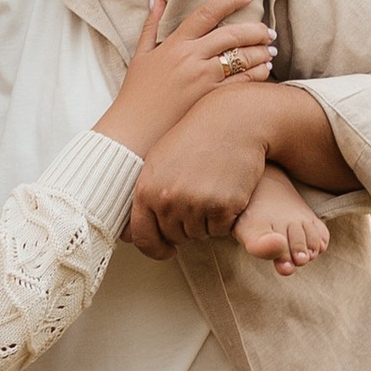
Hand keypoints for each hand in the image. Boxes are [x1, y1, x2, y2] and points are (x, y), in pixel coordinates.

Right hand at [95, 0, 275, 160]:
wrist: (133, 131)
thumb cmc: (136, 93)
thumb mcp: (141, 54)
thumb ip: (152, 24)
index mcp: (175, 44)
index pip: (207, 13)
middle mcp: (190, 58)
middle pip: (231, 34)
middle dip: (255, 29)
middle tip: (268, 31)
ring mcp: (201, 80)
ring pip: (241, 59)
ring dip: (260, 51)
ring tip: (270, 50)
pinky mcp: (210, 100)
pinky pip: (241, 84)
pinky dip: (257, 74)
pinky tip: (264, 70)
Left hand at [128, 81, 343, 255]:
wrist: (233, 121)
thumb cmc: (197, 138)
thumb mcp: (160, 161)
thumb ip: (149, 194)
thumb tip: (136, 231)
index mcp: (146, 189)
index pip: (143, 237)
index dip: (156, 249)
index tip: (168, 250)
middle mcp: (167, 199)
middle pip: (176, 237)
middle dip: (188, 226)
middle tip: (201, 197)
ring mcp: (194, 203)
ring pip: (200, 234)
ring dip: (209, 221)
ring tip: (214, 188)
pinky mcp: (222, 206)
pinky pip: (222, 229)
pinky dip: (227, 217)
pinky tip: (228, 190)